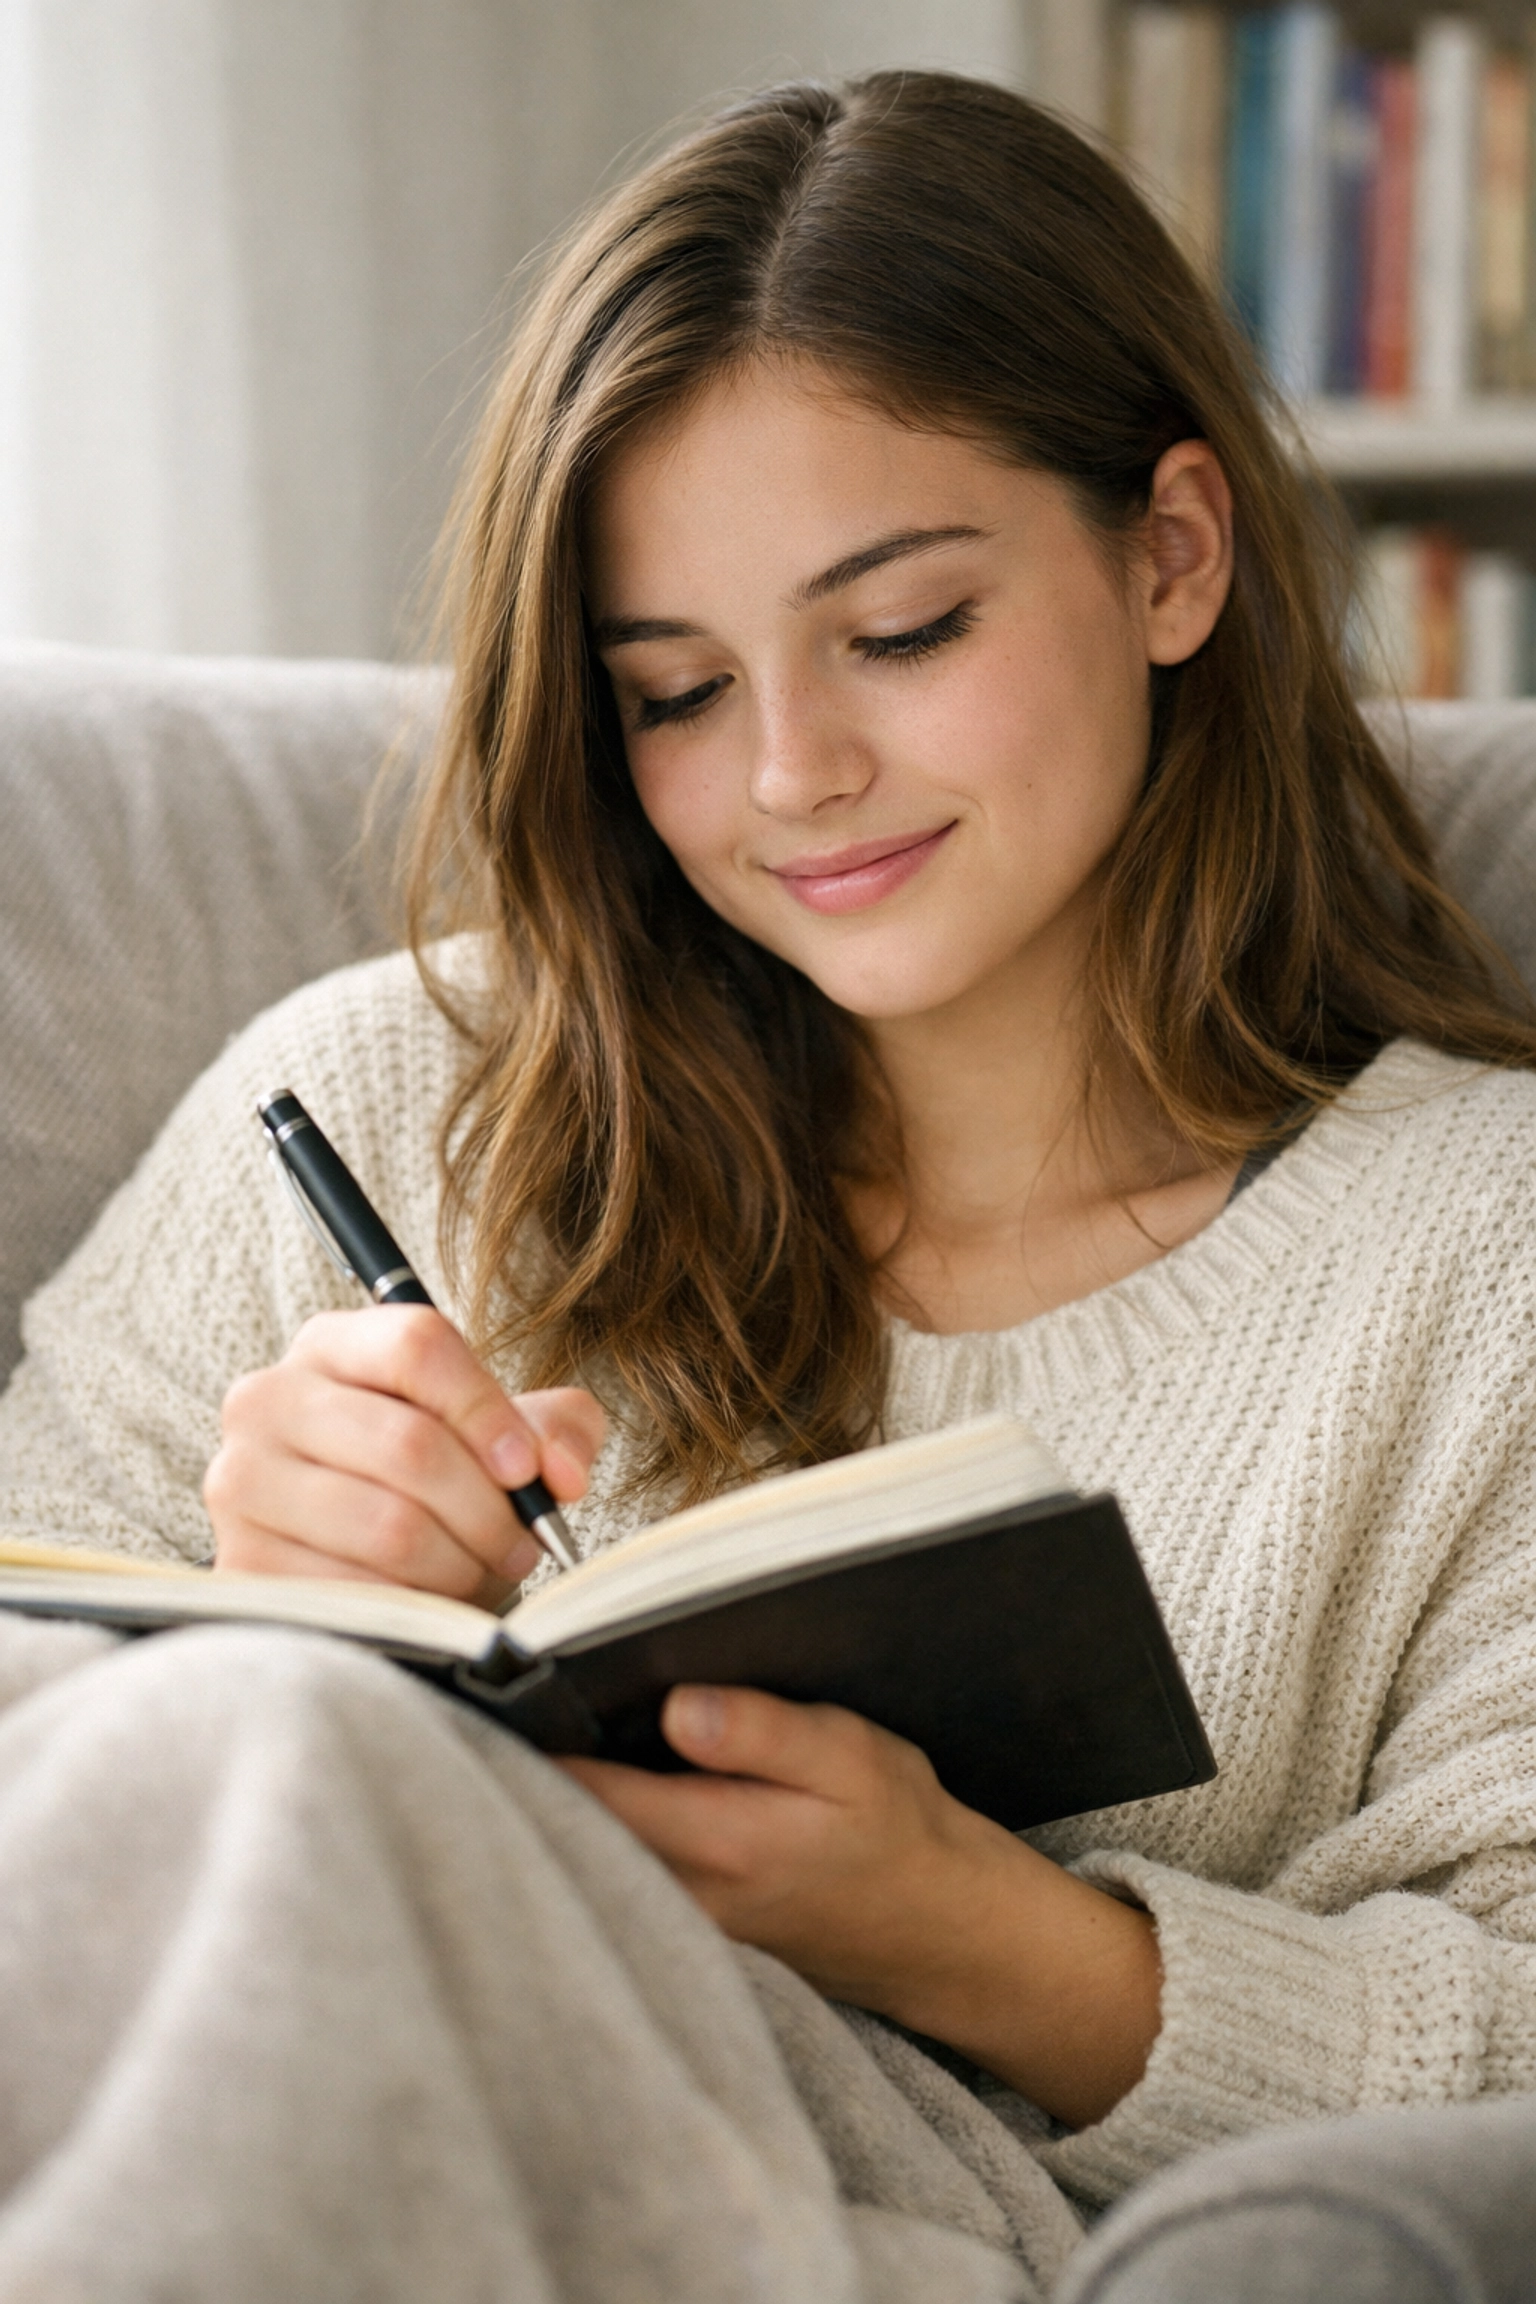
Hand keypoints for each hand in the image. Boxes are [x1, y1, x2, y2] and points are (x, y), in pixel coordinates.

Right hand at [205, 1306, 604, 1598]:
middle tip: (520, 1541)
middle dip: (488, 1508)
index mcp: (333, 1345)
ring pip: (388, 1525)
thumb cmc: (438, 1486)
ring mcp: (241, 1481)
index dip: (487, 1410)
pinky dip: (410, 1606)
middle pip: (409, 1443)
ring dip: (457, 1563)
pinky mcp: (238, 1562)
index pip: (416, 1346)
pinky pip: (354, 1590)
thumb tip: (560, 1473)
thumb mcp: (506, 1437)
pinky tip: (424, 1601)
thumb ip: (555, 1429)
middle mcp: (268, 1399)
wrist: (360, 1561)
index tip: (530, 1470)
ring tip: (477, 1570)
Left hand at [563, 1685, 1161, 2128]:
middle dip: (535, 1769)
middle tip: (510, 1703)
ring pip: (589, 1860)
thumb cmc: (900, 1833)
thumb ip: (763, 1732)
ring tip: (549, 1736)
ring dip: (564, 1806)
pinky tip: (606, 1793)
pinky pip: (619, 1880)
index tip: (506, 1688)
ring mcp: (684, 1926)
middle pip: (570, 1830)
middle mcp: (685, 1896)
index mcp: (719, 1842)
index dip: (537, 1739)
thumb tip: (678, 1707)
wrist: (941, 1930)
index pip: (587, 1792)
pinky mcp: (693, 1934)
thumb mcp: (850, 1756)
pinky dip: (600, 1837)